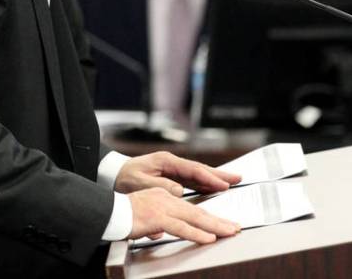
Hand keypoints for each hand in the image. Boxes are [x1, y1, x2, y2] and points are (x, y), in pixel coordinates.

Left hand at [115, 152, 240, 195]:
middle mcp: (172, 163)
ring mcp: (172, 169)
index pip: (193, 169)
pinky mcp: (170, 177)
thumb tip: (179, 191)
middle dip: (219, 174)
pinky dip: (203, 183)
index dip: (209, 177)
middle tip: (238, 178)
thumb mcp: (141, 182)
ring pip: (197, 174)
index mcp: (166, 161)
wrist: (113, 174)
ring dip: (214, 178)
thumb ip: (160, 186)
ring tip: (231, 182)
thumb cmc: (125, 178)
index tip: (224, 184)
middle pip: (200, 169)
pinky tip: (212, 187)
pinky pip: (191, 180)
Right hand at [128, 187, 239, 242]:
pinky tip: (207, 238)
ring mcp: (162, 207)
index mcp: (164, 196)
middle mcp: (166, 198)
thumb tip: (160, 233)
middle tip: (234, 228)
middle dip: (218, 220)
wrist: (108, 211)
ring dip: (214, 226)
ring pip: (194, 217)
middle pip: (198, 211)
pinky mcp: (157, 217)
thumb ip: (156, 223)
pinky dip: (196, 233)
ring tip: (229, 232)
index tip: (223, 224)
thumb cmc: (122, 215)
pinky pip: (181, 227)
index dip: (209, 217)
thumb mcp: (145, 216)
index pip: (191, 207)